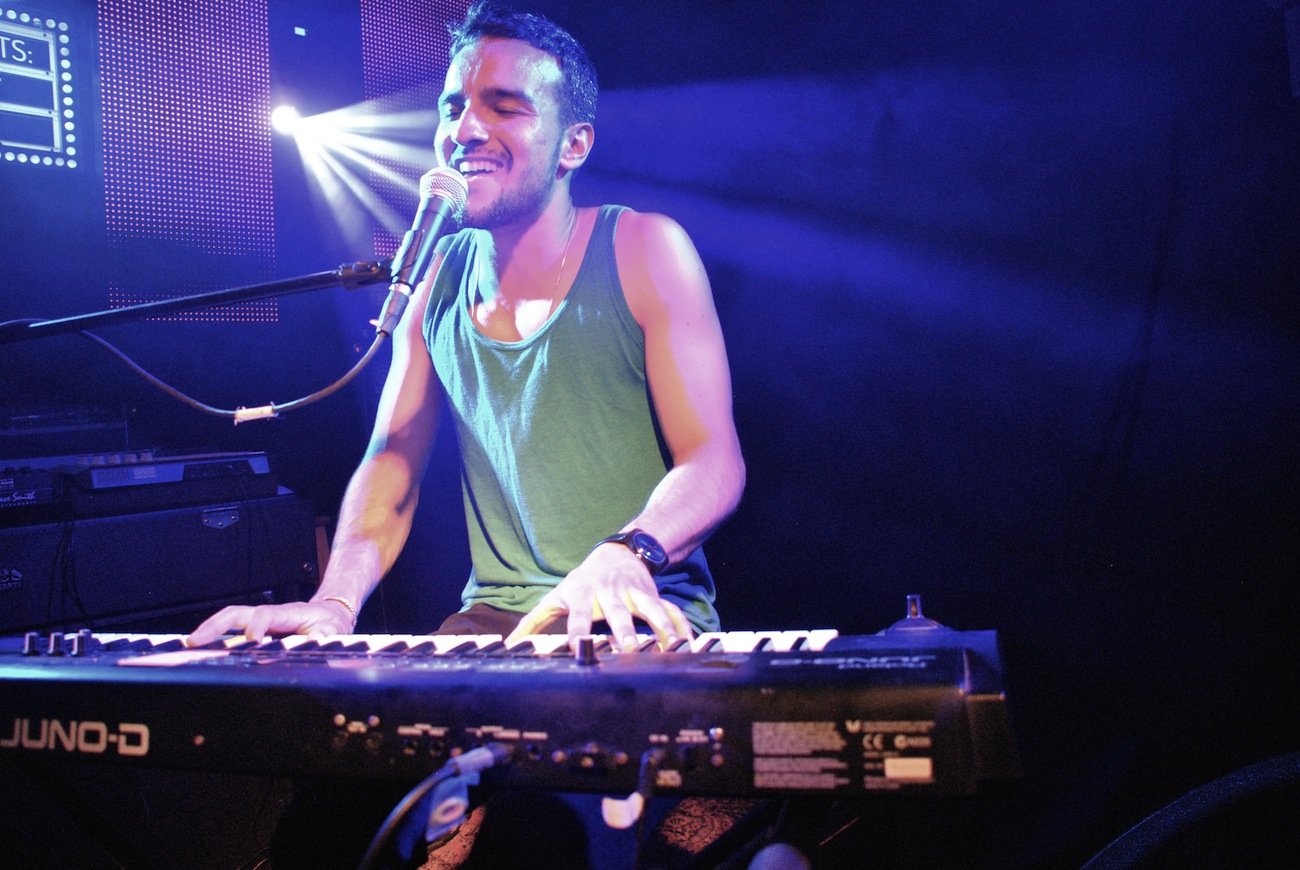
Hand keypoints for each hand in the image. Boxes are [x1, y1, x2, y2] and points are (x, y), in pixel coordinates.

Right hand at [186, 600, 353, 646]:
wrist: (330, 613)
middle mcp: (269, 614)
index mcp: (288, 613)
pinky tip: (201, 648)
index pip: (266, 614)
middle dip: (215, 625)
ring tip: (190, 644)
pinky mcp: (256, 627)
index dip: (257, 626)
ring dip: (209, 629)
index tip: (252, 641)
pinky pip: (232, 628)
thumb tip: (316, 642)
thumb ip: (325, 636)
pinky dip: (215, 635)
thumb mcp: (334, 630)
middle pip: (236, 612)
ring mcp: (259, 619)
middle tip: (194, 642)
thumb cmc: (330, 623)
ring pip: (229, 618)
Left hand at [505, 544, 692, 651]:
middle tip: (628, 650)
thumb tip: (510, 643)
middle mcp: (610, 593)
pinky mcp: (654, 595)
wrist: (618, 553)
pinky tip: (689, 643)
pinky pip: (670, 610)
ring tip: (669, 648)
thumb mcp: (558, 596)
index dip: (578, 631)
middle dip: (624, 631)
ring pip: (650, 609)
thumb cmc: (583, 581)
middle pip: (618, 613)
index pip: (578, 616)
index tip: (579, 648)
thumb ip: (536, 621)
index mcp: (584, 595)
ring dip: (659, 628)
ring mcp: (635, 593)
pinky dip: (681, 626)